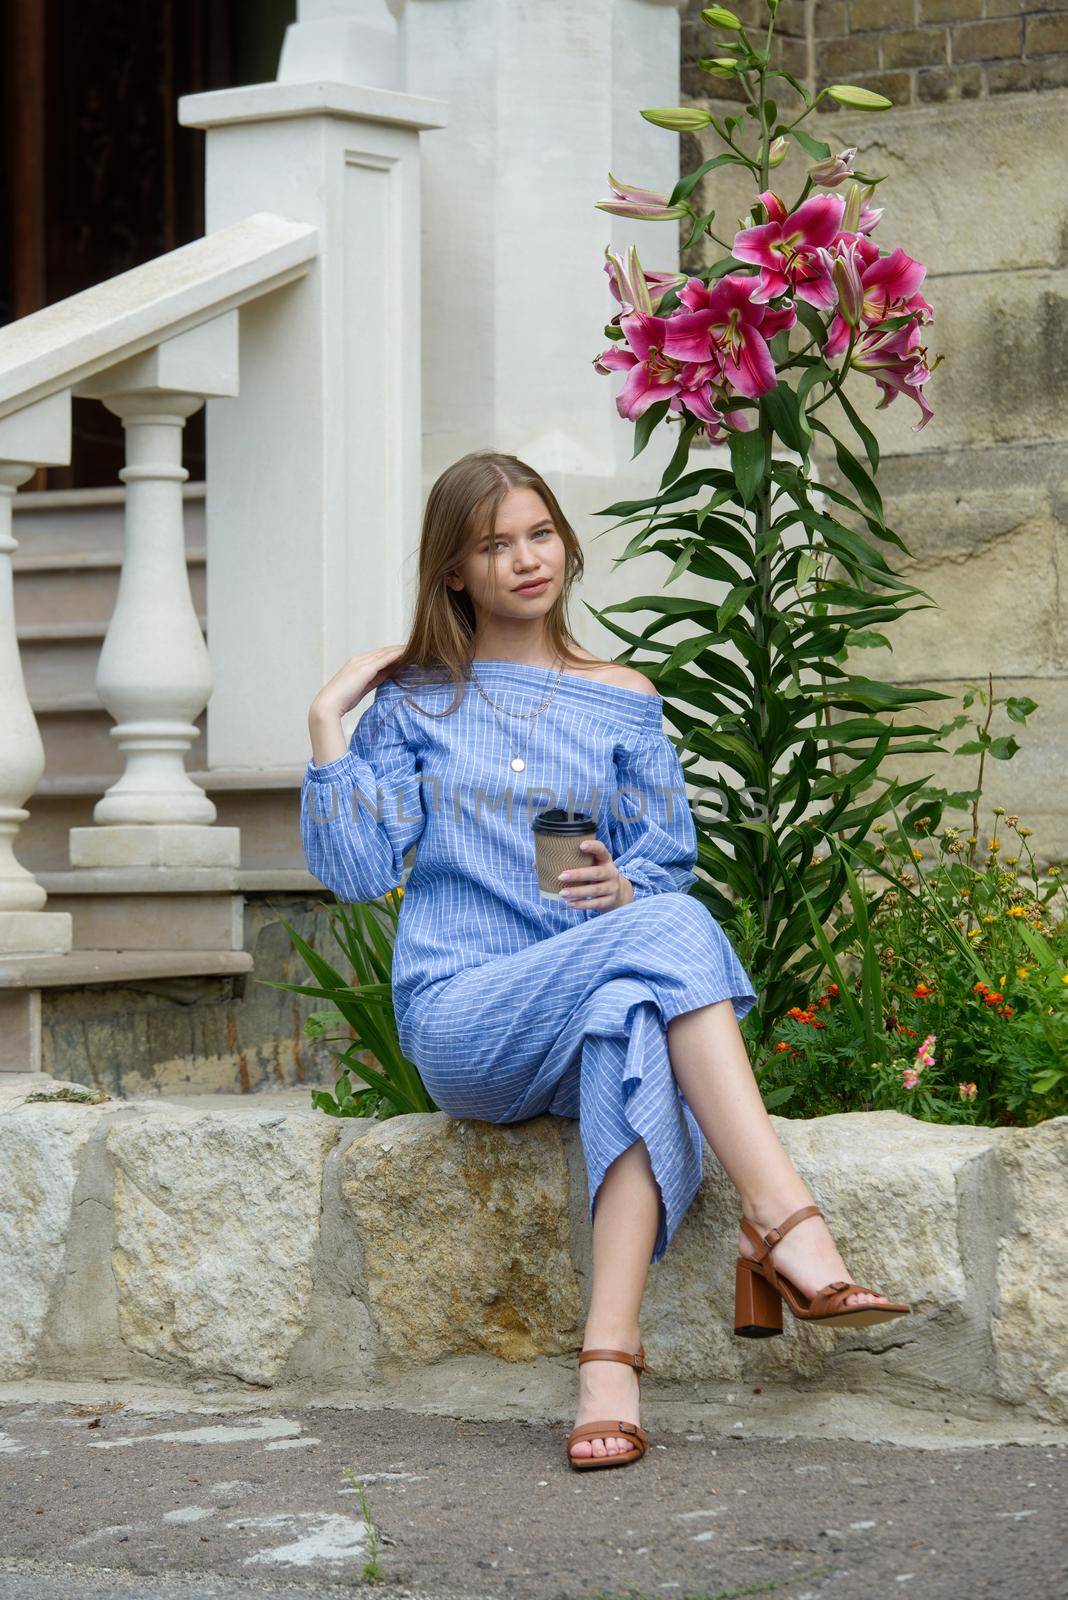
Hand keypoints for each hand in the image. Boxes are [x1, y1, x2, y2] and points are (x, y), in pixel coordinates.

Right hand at [308, 644, 405, 765]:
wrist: (328, 705)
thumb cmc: (342, 701)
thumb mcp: (361, 689)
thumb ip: (373, 681)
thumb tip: (387, 677)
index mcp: (356, 664)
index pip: (379, 656)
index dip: (393, 654)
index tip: (407, 654)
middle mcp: (359, 660)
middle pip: (384, 651)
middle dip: (399, 649)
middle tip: (417, 648)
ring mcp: (361, 663)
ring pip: (386, 652)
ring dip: (401, 650)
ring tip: (417, 648)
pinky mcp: (365, 669)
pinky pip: (385, 659)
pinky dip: (397, 655)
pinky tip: (408, 654)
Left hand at [557, 837, 634, 911]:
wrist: (617, 894)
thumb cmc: (597, 876)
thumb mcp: (593, 865)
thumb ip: (576, 861)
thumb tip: (541, 862)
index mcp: (605, 860)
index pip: (601, 850)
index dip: (593, 847)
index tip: (581, 845)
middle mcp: (611, 872)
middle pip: (597, 873)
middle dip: (578, 875)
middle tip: (561, 876)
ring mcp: (612, 888)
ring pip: (595, 890)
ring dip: (577, 892)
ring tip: (562, 893)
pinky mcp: (610, 901)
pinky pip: (596, 903)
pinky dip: (582, 904)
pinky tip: (570, 904)